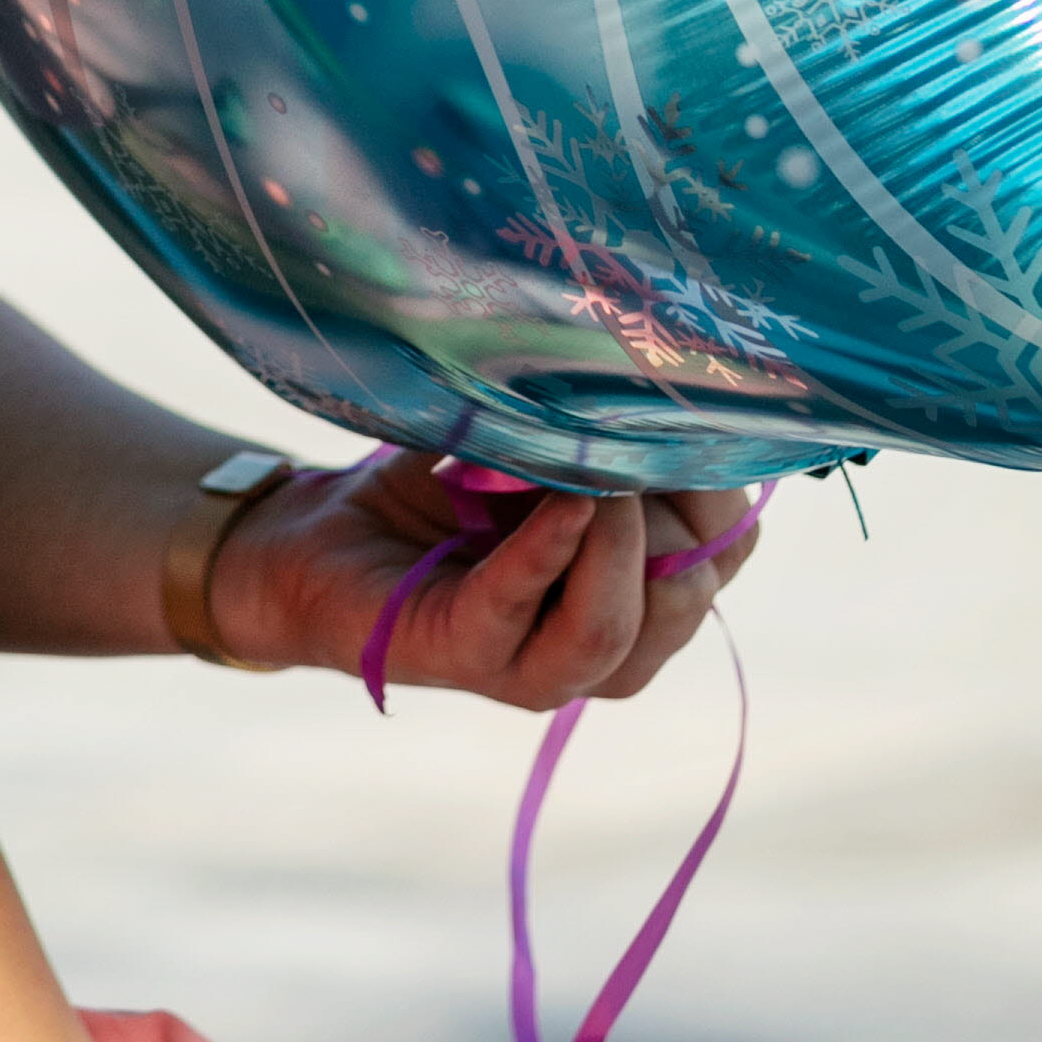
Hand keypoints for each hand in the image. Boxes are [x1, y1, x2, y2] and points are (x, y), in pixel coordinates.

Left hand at [208, 455, 763, 709]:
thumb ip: (601, 427)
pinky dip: (552, 550)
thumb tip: (663, 373)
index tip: (687, 419)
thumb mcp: (537, 443)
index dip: (720, 488)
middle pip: (687, 594)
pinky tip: (565, 503)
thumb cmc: (435, 487)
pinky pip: (530, 610)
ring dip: (622, 541)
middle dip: (677, 514)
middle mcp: (607, 645)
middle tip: (635, 443)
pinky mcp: (466, 658)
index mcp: (641, 594)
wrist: (316, 535)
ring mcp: (536, 667)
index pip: (725, 552)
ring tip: (600, 477)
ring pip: (619, 629)